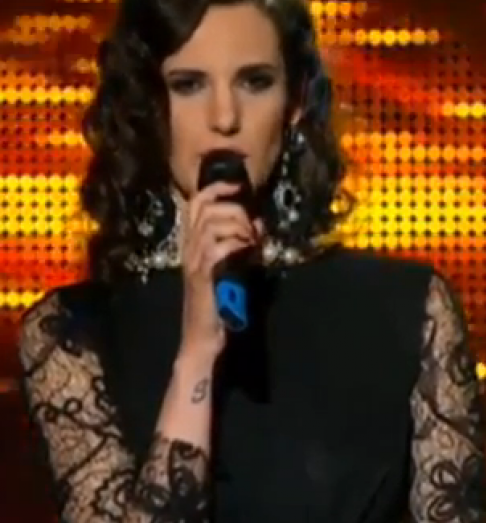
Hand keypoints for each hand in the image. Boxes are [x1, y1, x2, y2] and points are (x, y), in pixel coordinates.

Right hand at [179, 181, 259, 359]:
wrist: (201, 336)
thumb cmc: (218, 303)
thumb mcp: (229, 266)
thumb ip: (239, 243)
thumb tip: (258, 223)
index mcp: (192, 243)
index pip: (196, 202)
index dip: (217, 188)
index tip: (237, 186)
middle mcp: (189, 248)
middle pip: (206, 209)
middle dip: (234, 210)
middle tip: (251, 228)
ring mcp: (194, 261)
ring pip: (212, 226)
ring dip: (238, 229)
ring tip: (251, 243)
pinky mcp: (204, 276)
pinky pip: (218, 248)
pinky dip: (237, 246)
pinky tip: (247, 254)